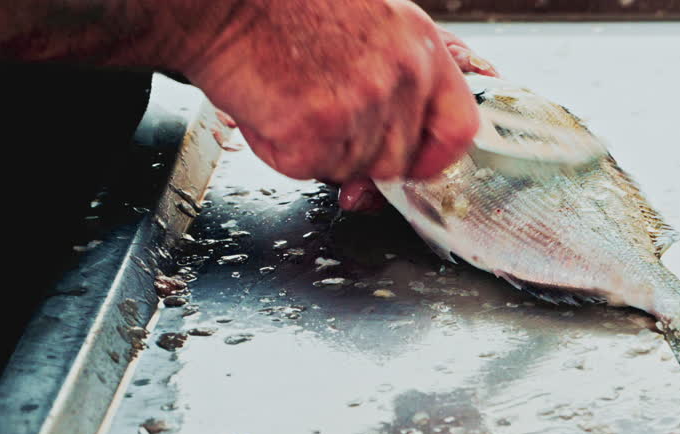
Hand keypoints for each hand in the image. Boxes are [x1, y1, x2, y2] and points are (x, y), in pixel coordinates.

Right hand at [180, 0, 482, 187]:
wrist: (221, 0)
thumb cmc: (282, 5)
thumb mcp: (366, 23)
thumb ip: (394, 82)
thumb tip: (399, 155)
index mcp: (420, 46)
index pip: (458, 128)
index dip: (434, 158)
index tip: (415, 165)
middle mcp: (400, 76)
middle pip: (397, 160)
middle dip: (358, 152)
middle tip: (320, 110)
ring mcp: (360, 107)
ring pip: (351, 168)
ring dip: (318, 148)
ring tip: (292, 95)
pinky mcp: (315, 132)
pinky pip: (307, 169)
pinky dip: (281, 149)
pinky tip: (271, 106)